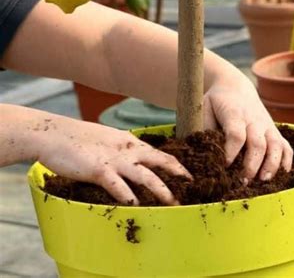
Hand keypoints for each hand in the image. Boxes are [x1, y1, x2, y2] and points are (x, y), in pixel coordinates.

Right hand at [31, 115, 190, 204]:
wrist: (53, 134)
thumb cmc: (79, 139)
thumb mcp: (108, 140)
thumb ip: (122, 149)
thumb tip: (134, 161)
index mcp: (130, 142)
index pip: (159, 153)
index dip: (176, 164)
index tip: (188, 175)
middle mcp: (127, 150)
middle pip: (160, 161)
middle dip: (178, 174)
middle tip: (192, 186)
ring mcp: (114, 160)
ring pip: (145, 176)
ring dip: (161, 190)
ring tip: (173, 202)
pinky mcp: (98, 170)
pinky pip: (118, 186)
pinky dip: (129, 196)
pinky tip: (137, 207)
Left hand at [203, 77, 293, 182]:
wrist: (235, 87)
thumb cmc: (216, 103)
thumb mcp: (204, 109)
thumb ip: (204, 129)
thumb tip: (205, 154)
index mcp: (234, 114)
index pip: (236, 135)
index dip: (231, 153)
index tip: (224, 167)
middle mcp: (254, 120)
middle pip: (257, 143)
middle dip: (252, 165)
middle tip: (243, 182)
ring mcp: (267, 126)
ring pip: (275, 146)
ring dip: (271, 165)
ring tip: (264, 181)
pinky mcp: (275, 131)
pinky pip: (286, 146)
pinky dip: (286, 162)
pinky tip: (280, 176)